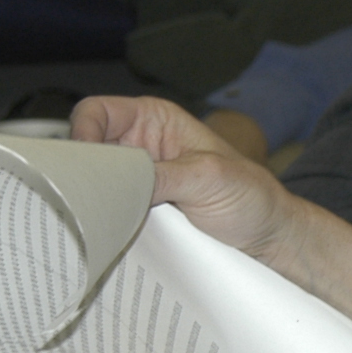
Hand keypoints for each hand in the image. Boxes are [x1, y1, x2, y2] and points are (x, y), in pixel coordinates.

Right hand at [71, 95, 351, 317]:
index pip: (95, 113)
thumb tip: (116, 184)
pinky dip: (104, 224)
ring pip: (93, 186)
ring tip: (95, 221)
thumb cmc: (252, 198)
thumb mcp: (208, 178)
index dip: (82, 134)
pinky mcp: (138, 215)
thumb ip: (160, 175)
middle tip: (82, 200)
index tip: (84, 167)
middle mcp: (138, 146)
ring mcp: (136, 183)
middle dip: (80, 173)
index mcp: (153, 119)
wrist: (271, 239)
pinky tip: (108, 235)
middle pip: (85, 150)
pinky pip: (108, 214)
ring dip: (92, 202)